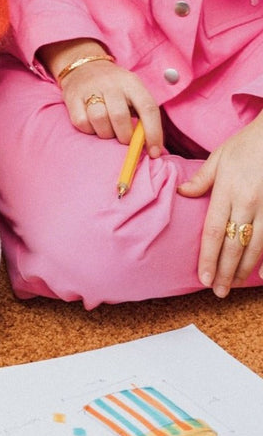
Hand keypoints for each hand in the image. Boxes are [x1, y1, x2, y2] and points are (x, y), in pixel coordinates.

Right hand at [42, 40, 162, 154]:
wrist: (83, 67)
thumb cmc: (114, 87)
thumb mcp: (132, 91)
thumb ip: (141, 113)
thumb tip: (149, 144)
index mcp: (131, 83)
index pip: (148, 108)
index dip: (153, 132)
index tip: (154, 152)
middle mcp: (111, 84)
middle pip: (120, 116)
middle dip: (125, 136)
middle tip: (124, 139)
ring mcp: (90, 90)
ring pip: (99, 119)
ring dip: (106, 133)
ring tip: (108, 131)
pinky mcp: (73, 98)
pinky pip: (81, 122)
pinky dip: (89, 130)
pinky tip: (93, 125)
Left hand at [178, 113, 262, 297]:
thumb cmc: (248, 144)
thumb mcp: (219, 157)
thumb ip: (202, 179)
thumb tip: (181, 193)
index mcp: (228, 192)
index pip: (213, 232)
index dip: (207, 257)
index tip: (200, 277)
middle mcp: (249, 203)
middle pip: (234, 245)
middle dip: (224, 271)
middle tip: (216, 291)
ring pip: (257, 247)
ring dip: (244, 269)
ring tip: (232, 285)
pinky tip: (262, 274)